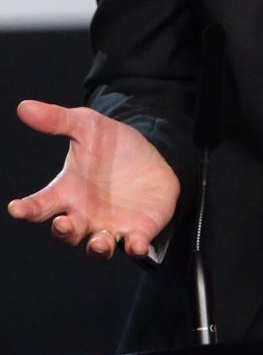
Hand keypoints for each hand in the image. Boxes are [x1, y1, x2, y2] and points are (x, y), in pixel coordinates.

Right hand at [8, 100, 179, 258]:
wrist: (153, 155)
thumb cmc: (112, 146)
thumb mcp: (87, 126)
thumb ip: (58, 120)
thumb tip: (23, 106)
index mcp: (67, 193)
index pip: (40, 205)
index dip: (27, 209)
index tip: (16, 208)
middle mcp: (84, 216)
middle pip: (66, 233)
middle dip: (63, 231)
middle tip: (62, 223)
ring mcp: (110, 227)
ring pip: (97, 248)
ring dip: (97, 247)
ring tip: (98, 242)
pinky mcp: (138, 232)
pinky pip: (134, 246)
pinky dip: (134, 248)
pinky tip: (136, 244)